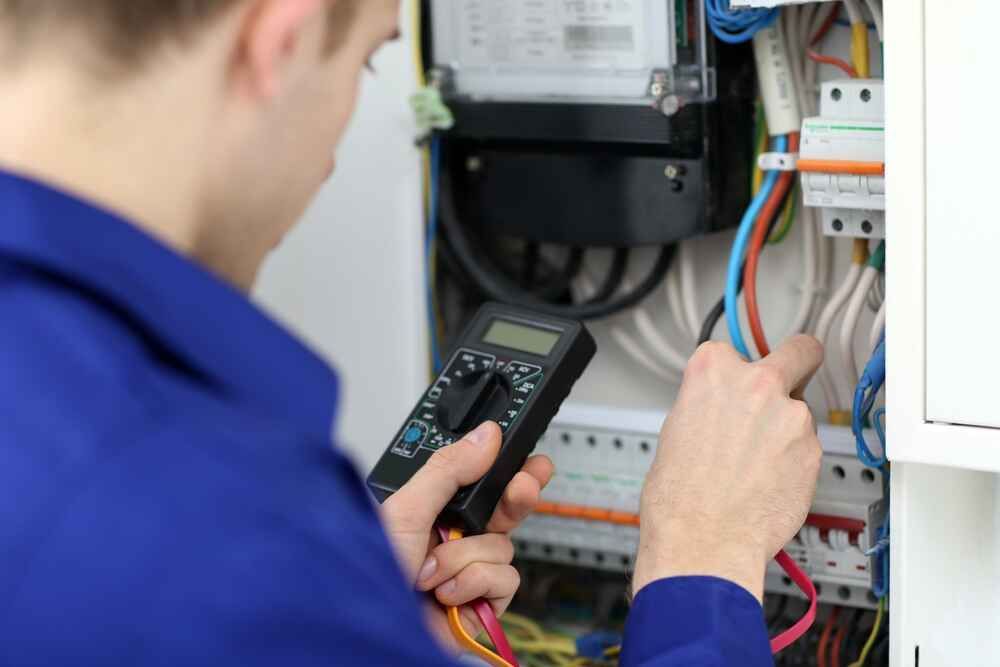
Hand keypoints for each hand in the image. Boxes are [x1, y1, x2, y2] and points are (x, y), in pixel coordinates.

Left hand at [380, 421, 552, 648]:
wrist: (372, 632)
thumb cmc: (373, 575)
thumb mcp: (406, 510)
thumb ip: (448, 470)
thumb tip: (484, 437)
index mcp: (432, 511)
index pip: (479, 483)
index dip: (507, 469)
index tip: (528, 457)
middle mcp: (453, 539)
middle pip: (503, 510)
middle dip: (515, 498)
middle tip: (522, 486)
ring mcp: (469, 572)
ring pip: (502, 546)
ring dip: (465, 557)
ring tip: (431, 571)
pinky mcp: (482, 603)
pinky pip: (505, 579)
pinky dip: (474, 584)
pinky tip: (446, 594)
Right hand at [633, 335, 823, 602]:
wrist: (703, 540)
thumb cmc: (679, 496)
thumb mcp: (676, 429)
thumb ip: (710, 405)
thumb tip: (725, 409)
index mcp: (713, 372)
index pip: (731, 352)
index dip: (735, 372)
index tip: (739, 382)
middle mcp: (757, 385)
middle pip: (799, 351)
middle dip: (798, 362)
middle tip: (795, 375)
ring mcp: (791, 416)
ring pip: (800, 411)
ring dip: (786, 430)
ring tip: (756, 466)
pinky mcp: (812, 451)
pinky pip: (806, 447)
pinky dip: (794, 462)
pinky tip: (767, 483)